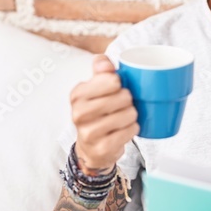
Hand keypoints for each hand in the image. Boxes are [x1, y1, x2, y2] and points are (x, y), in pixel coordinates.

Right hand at [70, 54, 138, 174]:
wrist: (90, 147)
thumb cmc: (97, 112)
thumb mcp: (94, 88)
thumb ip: (101, 70)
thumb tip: (104, 62)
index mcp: (77, 94)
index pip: (112, 80)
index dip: (120, 84)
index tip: (116, 89)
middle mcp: (79, 113)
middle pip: (123, 97)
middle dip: (129, 100)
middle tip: (124, 105)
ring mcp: (89, 133)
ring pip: (128, 114)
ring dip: (132, 115)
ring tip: (125, 117)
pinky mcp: (102, 148)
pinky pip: (130, 131)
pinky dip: (132, 129)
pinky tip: (126, 128)